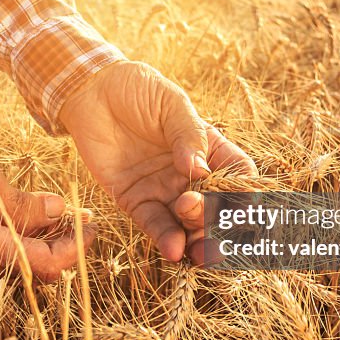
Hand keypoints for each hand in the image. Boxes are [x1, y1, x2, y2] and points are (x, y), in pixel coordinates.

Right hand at [0, 128, 89, 282]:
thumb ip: (29, 206)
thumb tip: (63, 213)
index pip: (46, 266)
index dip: (76, 250)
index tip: (94, 228)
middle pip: (35, 271)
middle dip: (64, 248)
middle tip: (84, 222)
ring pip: (20, 263)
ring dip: (44, 243)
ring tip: (66, 216)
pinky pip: (3, 254)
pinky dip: (23, 239)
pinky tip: (35, 216)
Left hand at [59, 60, 256, 264]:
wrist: (91, 91)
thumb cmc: (136, 89)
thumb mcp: (170, 104)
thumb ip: (187, 135)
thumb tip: (199, 170)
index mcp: (209, 148)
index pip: (239, 176)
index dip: (247, 194)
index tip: (246, 205)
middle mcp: (190, 174)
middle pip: (216, 208)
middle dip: (215, 220)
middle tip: (194, 208)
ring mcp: (164, 190)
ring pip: (188, 224)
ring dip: (195, 238)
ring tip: (192, 243)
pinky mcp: (135, 200)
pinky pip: (154, 225)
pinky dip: (166, 240)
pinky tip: (175, 250)